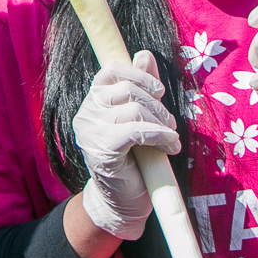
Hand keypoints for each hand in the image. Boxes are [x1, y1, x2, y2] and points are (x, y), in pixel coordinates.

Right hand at [73, 50, 179, 240]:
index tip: (158, 92)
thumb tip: (144, 54)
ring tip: (171, 137)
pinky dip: (160, 136)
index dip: (138, 75)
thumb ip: (141, 86)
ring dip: (162, 122)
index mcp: (92, 102)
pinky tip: (170, 147)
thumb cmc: (134, 160)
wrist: (124, 203)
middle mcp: (86, 114)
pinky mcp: (102, 150)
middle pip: (128, 89)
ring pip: (134, 109)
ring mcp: (91, 132)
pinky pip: (136, 130)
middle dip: (158, 105)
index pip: (110, 70)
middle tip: (170, 125)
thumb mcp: (140, 117)